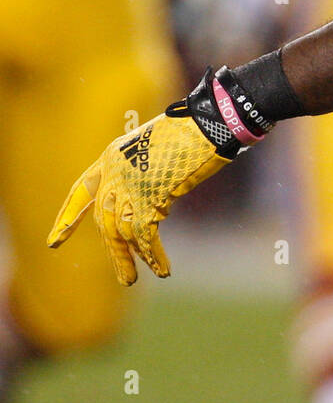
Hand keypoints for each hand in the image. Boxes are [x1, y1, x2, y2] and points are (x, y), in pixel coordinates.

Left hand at [47, 66, 268, 284]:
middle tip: (124, 278)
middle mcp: (114, 170)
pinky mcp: (149, 195)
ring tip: (133, 280)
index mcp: (112, 155)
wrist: (208, 122)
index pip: (82, 190)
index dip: (70, 216)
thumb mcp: (157, 151)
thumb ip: (145, 177)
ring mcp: (130, 183)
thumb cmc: (193, 131)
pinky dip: (152, 255)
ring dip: (128, 259)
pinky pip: (144, 234)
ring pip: (121, 231)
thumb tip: (151, 212)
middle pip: (103, 218)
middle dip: (113, 251)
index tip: (55, 240)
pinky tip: (161, 269)